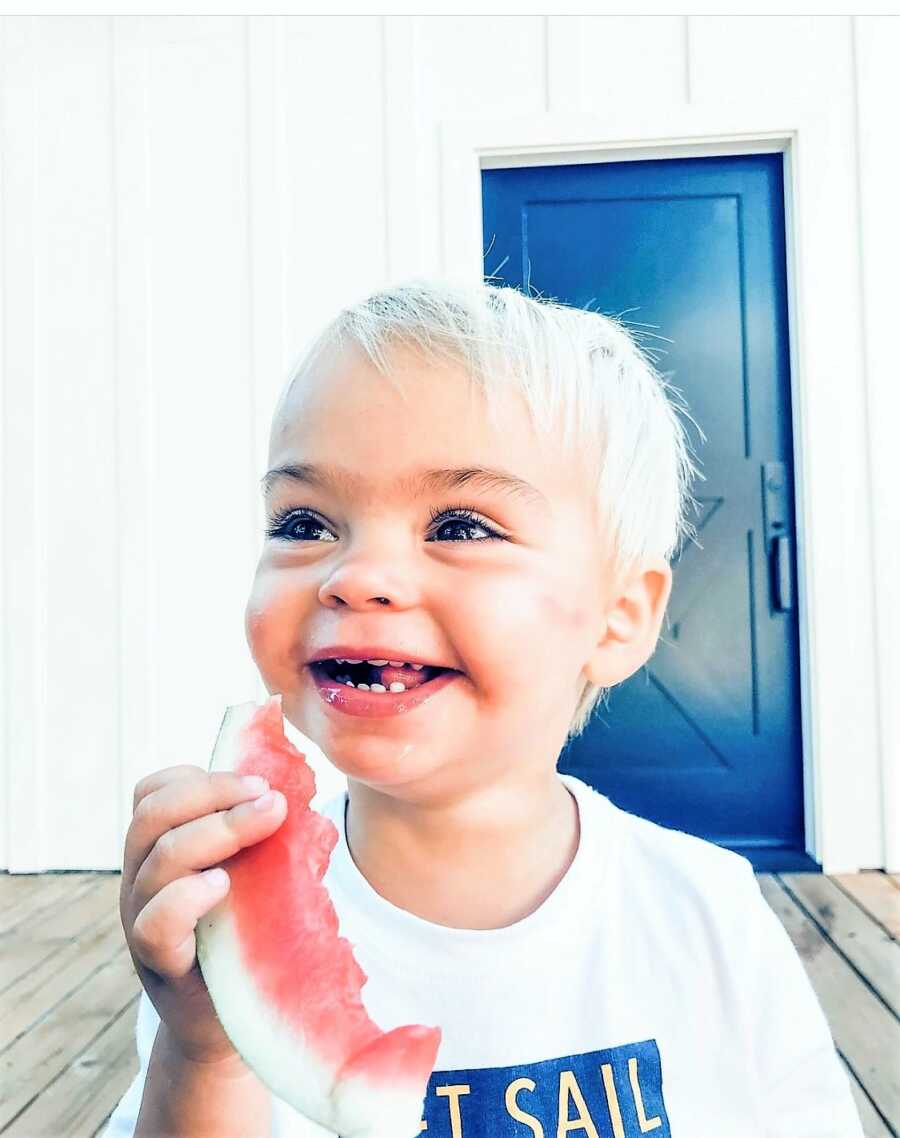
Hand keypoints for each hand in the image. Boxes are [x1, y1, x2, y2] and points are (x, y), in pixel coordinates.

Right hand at [120, 765, 286, 1069]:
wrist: (230, 1022)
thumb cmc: (244, 938)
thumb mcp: (247, 876)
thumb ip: (256, 838)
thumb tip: (294, 793)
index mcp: (159, 852)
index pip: (154, 793)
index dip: (199, 776)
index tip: (257, 779)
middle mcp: (141, 881)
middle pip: (152, 814)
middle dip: (215, 792)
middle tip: (271, 797)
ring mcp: (142, 922)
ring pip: (156, 860)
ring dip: (216, 829)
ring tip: (264, 820)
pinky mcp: (161, 966)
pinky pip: (155, 924)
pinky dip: (186, 897)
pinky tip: (222, 886)